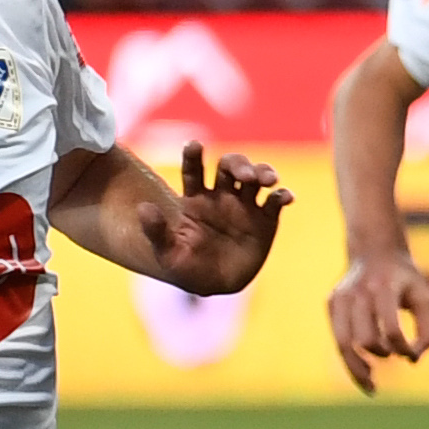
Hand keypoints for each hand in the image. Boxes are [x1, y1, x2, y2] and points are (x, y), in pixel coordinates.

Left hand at [137, 144, 289, 295]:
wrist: (214, 283)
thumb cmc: (186, 266)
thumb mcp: (166, 253)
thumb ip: (156, 231)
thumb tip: (142, 208)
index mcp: (196, 199)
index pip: (194, 170)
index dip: (194, 156)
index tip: (194, 145)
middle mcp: (222, 195)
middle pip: (230, 167)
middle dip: (238, 164)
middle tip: (243, 174)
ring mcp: (245, 205)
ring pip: (256, 178)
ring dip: (263, 172)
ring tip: (267, 179)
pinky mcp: (265, 220)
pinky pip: (276, 202)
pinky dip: (283, 196)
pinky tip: (285, 197)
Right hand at [325, 244, 428, 394]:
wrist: (375, 251)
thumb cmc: (404, 279)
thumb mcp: (424, 298)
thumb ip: (428, 331)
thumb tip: (412, 361)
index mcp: (385, 287)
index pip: (392, 329)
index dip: (404, 348)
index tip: (411, 354)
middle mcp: (359, 292)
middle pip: (366, 340)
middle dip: (382, 354)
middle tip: (392, 356)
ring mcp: (342, 297)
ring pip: (344, 345)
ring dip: (358, 370)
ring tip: (372, 387)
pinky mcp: (332, 304)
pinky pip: (338, 340)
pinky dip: (350, 361)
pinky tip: (364, 372)